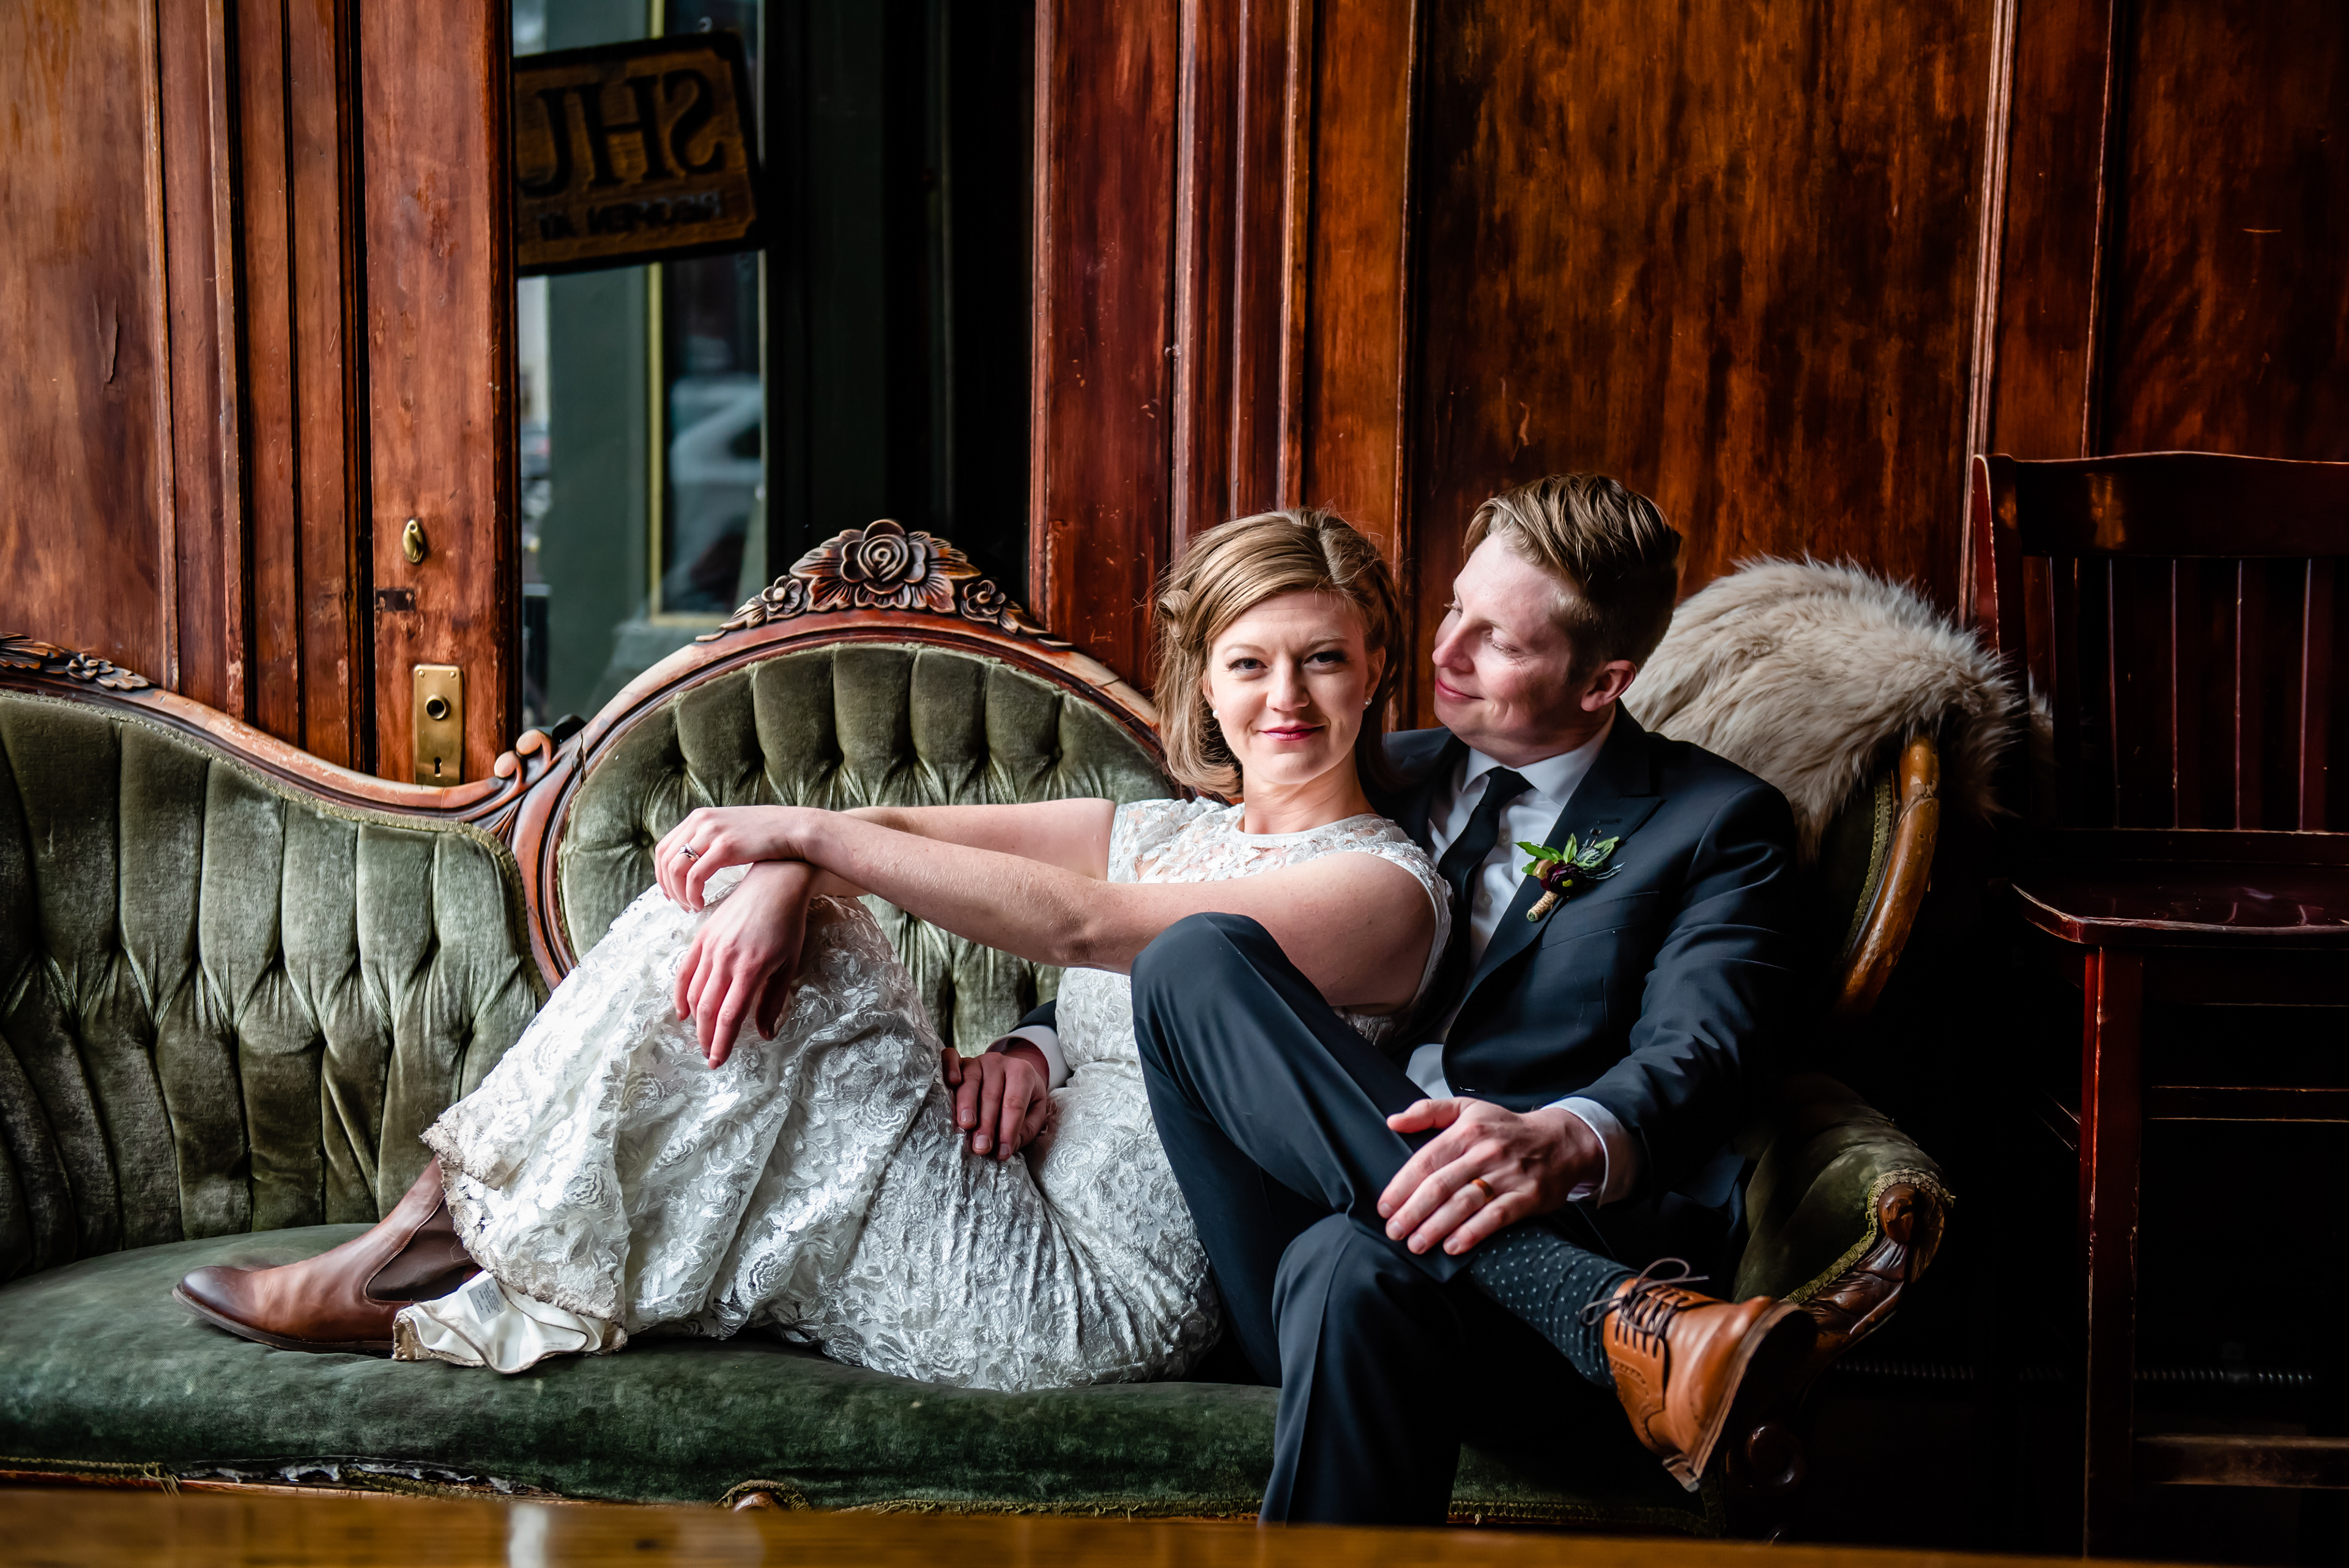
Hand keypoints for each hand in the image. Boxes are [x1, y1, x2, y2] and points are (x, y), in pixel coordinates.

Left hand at [655, 806, 820, 911]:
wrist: (795, 829)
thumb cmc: (767, 836)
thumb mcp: (730, 831)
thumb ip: (709, 841)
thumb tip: (693, 862)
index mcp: (699, 817)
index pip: (663, 847)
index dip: (660, 874)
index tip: (670, 892)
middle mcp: (701, 821)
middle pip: (664, 859)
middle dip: (667, 886)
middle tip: (679, 904)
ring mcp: (713, 832)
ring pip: (676, 869)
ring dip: (679, 894)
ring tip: (691, 907)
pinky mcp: (726, 846)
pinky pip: (695, 876)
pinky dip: (692, 895)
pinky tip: (701, 905)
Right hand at [673, 861, 813, 1066]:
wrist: (774, 884)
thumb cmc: (788, 925)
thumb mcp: (788, 965)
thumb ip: (773, 1001)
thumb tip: (764, 1034)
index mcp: (751, 969)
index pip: (729, 1016)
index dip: (722, 1042)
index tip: (718, 1061)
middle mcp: (726, 959)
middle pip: (708, 1009)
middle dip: (707, 1037)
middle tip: (709, 1056)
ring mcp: (710, 947)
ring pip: (694, 992)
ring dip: (695, 1020)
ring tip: (701, 1037)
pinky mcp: (702, 936)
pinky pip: (685, 971)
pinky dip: (680, 994)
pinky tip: (683, 1011)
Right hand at [941, 1041, 1051, 1160]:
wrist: (1013, 1071)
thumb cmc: (1024, 1096)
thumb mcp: (1034, 1112)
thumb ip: (1024, 1131)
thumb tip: (1004, 1150)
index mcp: (1022, 1073)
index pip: (1015, 1104)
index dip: (1008, 1129)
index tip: (1002, 1152)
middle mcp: (999, 1063)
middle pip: (991, 1095)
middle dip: (986, 1124)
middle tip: (982, 1147)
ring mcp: (978, 1060)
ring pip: (971, 1081)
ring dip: (966, 1105)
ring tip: (965, 1126)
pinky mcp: (961, 1061)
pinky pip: (951, 1059)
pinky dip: (949, 1068)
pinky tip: (951, 1083)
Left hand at [1377, 1100, 1600, 1255]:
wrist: (1560, 1140)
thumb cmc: (1506, 1129)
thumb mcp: (1468, 1108)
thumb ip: (1428, 1111)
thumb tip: (1393, 1121)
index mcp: (1467, 1130)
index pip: (1426, 1161)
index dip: (1401, 1186)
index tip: (1385, 1207)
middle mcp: (1485, 1152)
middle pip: (1440, 1185)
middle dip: (1413, 1212)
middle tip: (1394, 1231)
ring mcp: (1508, 1175)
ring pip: (1464, 1203)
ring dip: (1436, 1227)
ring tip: (1416, 1243)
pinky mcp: (1527, 1196)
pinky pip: (1496, 1217)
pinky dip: (1473, 1233)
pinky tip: (1453, 1246)